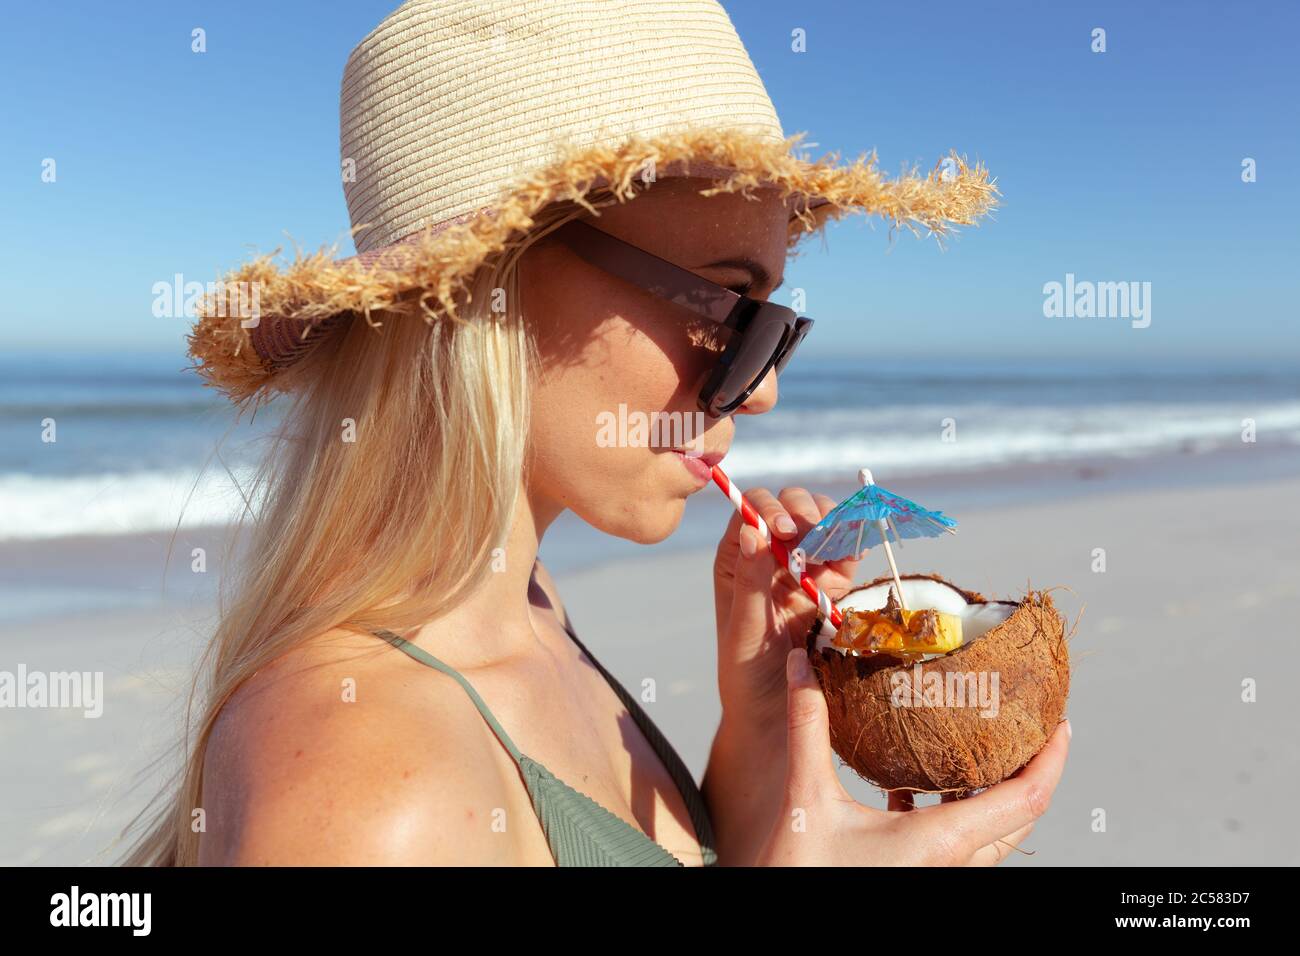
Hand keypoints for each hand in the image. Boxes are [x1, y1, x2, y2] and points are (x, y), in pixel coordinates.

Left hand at [713, 486, 858, 732]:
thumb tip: (750, 530)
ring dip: (833, 524)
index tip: (784, 530)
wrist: (778, 712)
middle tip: (814, 535)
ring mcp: (805, 566)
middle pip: (789, 506)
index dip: (767, 509)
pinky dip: (854, 545)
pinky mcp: (834, 584)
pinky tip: (854, 558)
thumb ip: (750, 581)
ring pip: (822, 521)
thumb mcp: (744, 629)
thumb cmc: (747, 673)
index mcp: (738, 559)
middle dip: (804, 511)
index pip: (749, 510)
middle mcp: (770, 555)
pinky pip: (846, 552)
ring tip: (835, 550)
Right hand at [756, 648, 1070, 865]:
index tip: (1060, 723)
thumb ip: (808, 727)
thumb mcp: (806, 796)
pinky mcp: (920, 877)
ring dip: (990, 792)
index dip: (1053, 760)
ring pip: (990, 834)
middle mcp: (954, 864)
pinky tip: (911, 788)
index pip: (1027, 800)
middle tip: (1026, 726)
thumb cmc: (802, 874)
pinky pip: (958, 844)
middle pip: (1019, 816)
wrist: (786, 929)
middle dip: (1029, 771)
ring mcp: (940, 875)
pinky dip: (953, 811)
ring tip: (976, 748)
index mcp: (942, 842)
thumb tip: (800, 665)